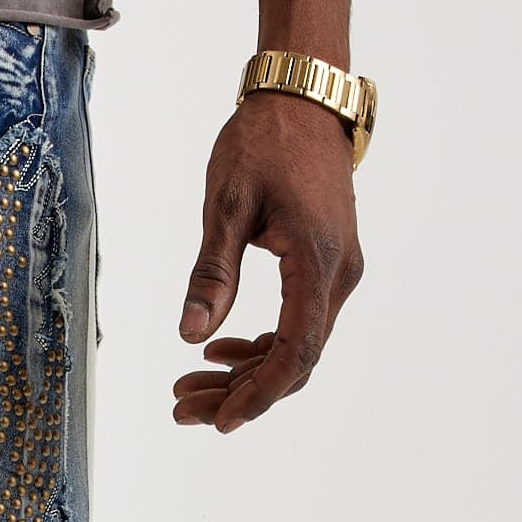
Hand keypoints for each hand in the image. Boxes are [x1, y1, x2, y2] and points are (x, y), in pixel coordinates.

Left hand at [172, 94, 363, 431]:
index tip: (220, 422)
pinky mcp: (326, 266)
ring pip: (296, 345)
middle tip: (182, 409)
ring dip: (245, 373)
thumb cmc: (263, 142)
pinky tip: (216, 350)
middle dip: (239, 392)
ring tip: (188, 387)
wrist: (302, 99)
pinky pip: (298, 323)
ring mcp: (337, 272)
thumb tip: (189, 335)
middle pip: (295, 360)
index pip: (296, 351)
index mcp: (318, 261)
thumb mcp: (227, 205)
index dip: (259, 394)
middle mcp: (339, 274)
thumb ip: (211, 273)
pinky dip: (258, 345)